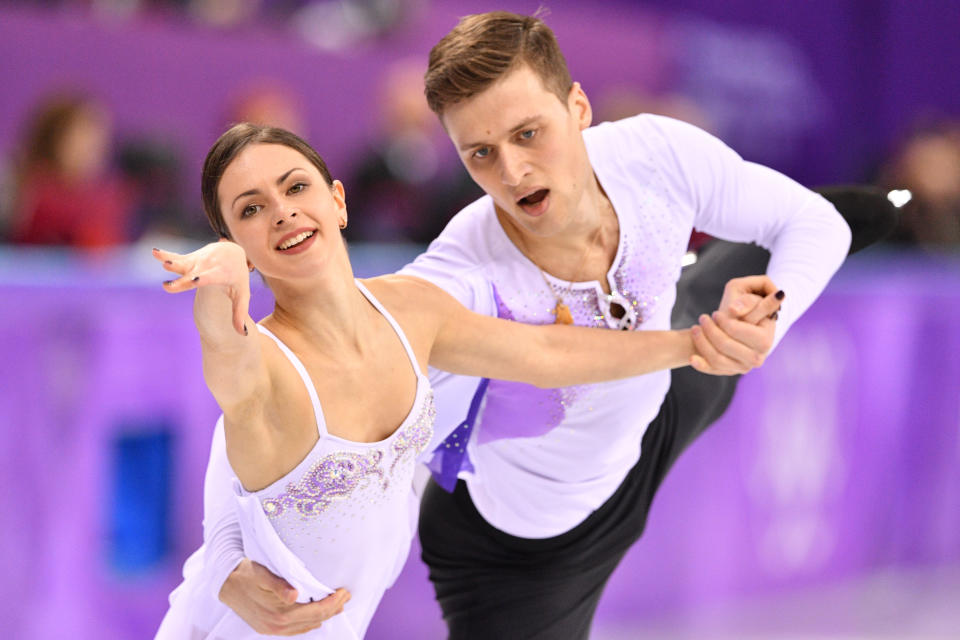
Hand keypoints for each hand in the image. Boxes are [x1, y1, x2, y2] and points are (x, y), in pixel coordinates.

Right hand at [152, 240, 250, 335]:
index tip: (193, 280)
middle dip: (182, 279)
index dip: (201, 279)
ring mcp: (198, 261)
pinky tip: (154, 252)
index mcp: (221, 274)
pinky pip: (177, 257)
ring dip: (173, 263)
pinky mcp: (190, 258)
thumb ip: (240, 313)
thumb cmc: (238, 277)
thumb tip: (244, 334)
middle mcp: (208, 266)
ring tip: (164, 263)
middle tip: (168, 285)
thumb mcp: (242, 294)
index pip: (210, 278)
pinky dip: (166, 255)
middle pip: (192, 273)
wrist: (234, 252)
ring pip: (184, 263)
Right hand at [219, 559, 350, 635]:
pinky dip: (309, 623)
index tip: (344, 591)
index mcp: (278, 613)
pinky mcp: (267, 628)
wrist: (223, 582)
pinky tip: (316, 617)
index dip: (332, 602)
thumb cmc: (246, 573)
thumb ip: (279, 585)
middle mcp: (276, 626)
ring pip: (306, 627)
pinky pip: (295, 630)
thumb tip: (294, 595)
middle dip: (333, 608)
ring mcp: (272, 629)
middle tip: (346, 596)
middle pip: (314, 620)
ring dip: (323, 616)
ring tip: (337, 605)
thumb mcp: (262, 574)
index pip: (315, 611)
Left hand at [689, 277, 783, 374]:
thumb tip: (734, 310)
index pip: (738, 331)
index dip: (724, 321)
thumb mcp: (752, 298)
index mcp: (765, 340)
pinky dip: (701, 365)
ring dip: (702, 342)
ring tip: (695, 328)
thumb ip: (750, 301)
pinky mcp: (731, 371)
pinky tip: (692, 358)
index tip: (715, 313)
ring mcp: (743, 366)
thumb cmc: (748, 308)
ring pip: (718, 358)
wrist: (743, 324)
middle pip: (726, 345)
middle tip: (702, 318)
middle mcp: (757, 357)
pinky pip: (714, 370)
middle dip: (710, 330)